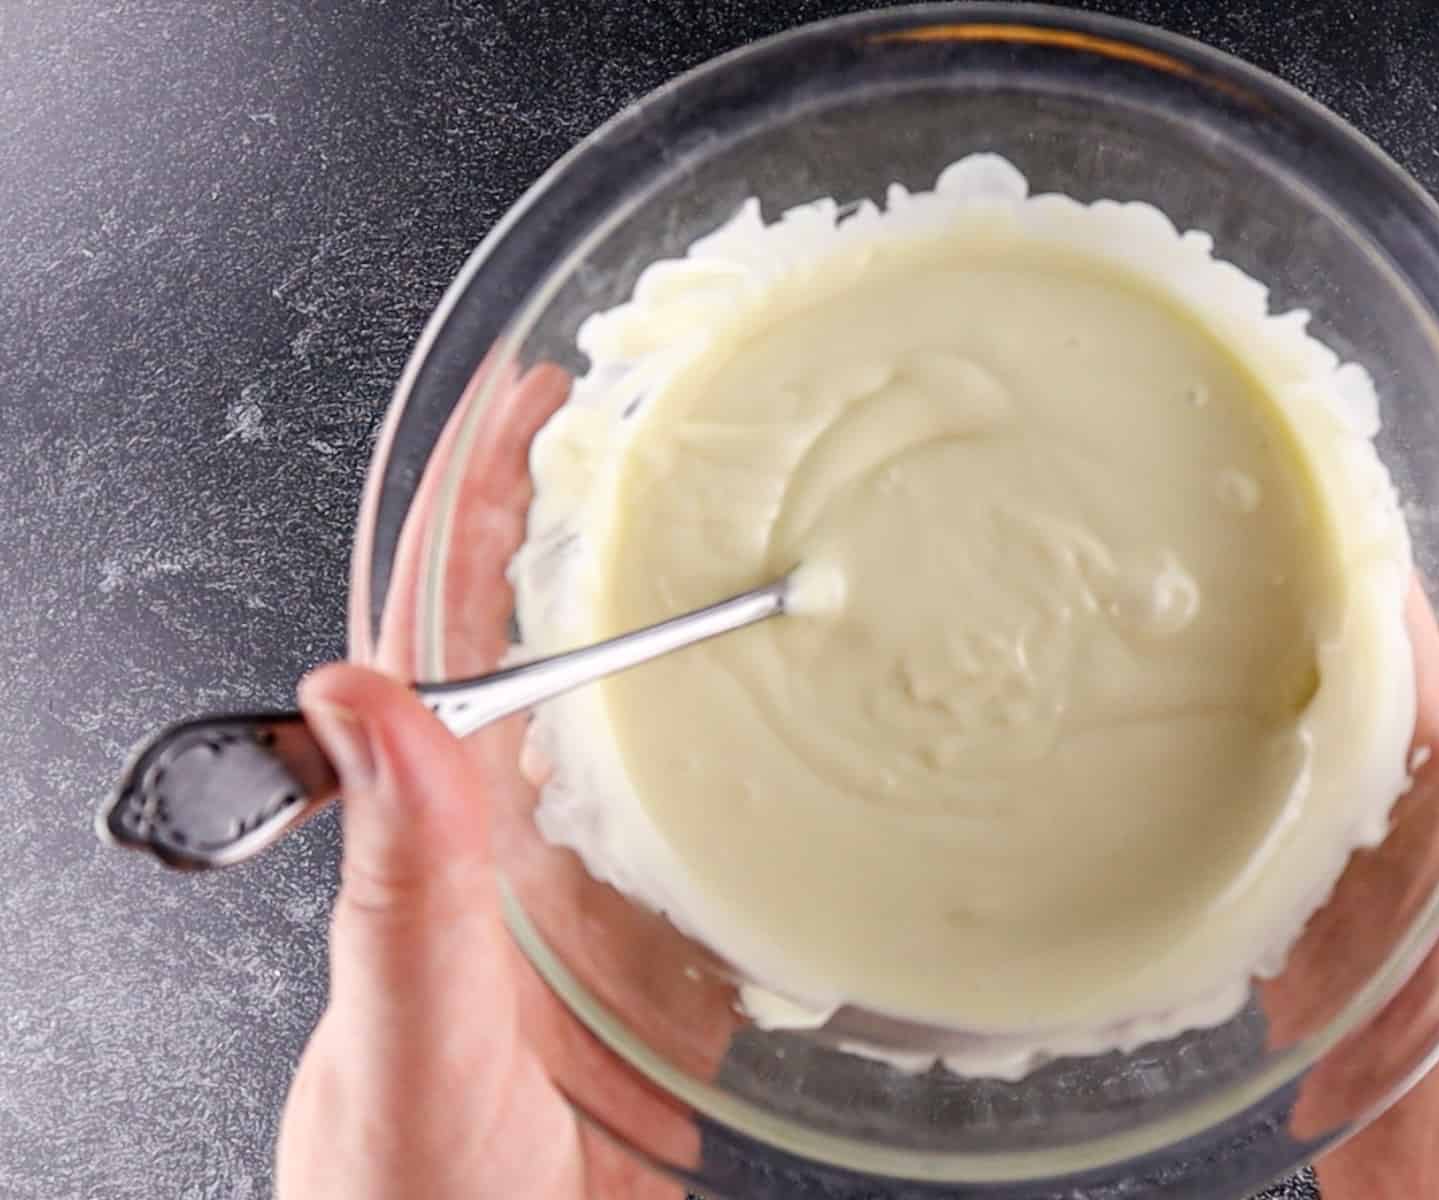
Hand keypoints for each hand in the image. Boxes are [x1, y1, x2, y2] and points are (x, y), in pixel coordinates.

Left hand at [275, 363, 730, 1199]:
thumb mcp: (409, 1047)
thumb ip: (402, 893)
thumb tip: (363, 703)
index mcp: (437, 849)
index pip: (443, 640)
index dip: (474, 509)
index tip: (528, 404)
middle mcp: (518, 857)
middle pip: (561, 659)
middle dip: (606, 536)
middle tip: (685, 433)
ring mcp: (604, 910)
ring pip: (658, 741)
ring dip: (704, 644)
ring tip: (772, 545)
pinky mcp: (681, 975)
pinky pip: (738, 858)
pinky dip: (786, 789)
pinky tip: (838, 745)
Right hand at [1312, 311, 1438, 1197]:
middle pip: (1432, 633)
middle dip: (1399, 499)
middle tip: (1333, 387)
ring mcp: (1406, 890)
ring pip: (1337, 714)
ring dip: (1291, 609)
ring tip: (1234, 508)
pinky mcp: (1333, 953)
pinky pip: (1270, 828)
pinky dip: (1225, 750)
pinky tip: (1183, 696)